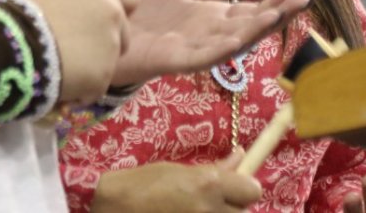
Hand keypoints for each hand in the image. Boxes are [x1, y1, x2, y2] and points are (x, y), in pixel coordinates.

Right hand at [27, 0, 139, 103]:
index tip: (102, 21)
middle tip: (77, 50)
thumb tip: (83, 13)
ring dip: (91, 68)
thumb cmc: (28, 13)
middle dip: (106, 44)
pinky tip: (58, 83)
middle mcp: (114, 17)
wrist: (16, 44)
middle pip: (123, 35)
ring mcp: (111, 49)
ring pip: (108, 63)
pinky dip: (80, 90)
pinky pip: (94, 87)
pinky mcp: (103, 78)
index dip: (119, 11)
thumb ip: (81, 2)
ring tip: (60, 67)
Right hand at [92, 154, 261, 212]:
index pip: (253, 190)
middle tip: (209, 201)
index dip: (243, 187)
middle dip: (231, 205)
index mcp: (207, 185)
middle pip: (243, 212)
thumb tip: (240, 157)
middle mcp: (210, 210)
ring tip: (192, 210)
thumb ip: (213, 170)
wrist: (112, 212)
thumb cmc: (139, 185)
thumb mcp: (175, 169)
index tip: (234, 186)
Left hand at [111, 0, 308, 87]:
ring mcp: (197, 49)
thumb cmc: (147, 16)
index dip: (276, 0)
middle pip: (250, 26)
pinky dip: (222, 49)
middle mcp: (212, 35)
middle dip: (276, 14)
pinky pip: (204, 56)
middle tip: (302, 0)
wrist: (112, 32)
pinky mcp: (177, 61)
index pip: (253, 10)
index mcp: (215, 18)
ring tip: (278, 15)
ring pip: (233, 42)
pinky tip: (238, 39)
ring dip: (256, 30)